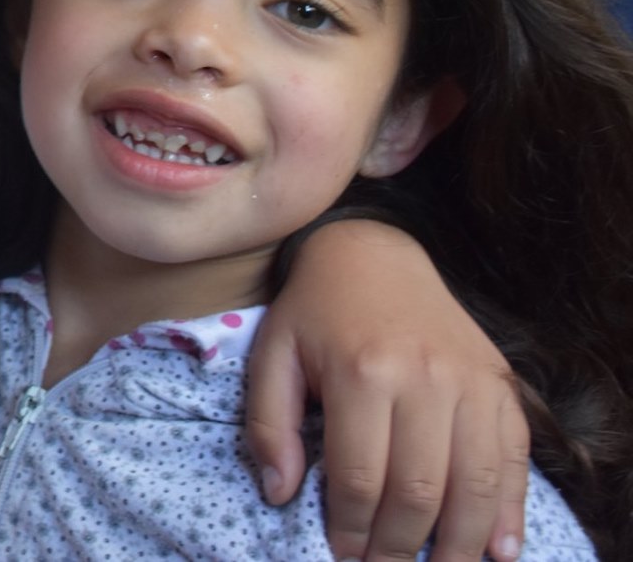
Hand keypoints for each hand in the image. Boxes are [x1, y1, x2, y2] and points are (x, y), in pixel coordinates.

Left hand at [247, 220, 527, 561]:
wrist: (374, 253)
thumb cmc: (316, 312)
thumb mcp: (273, 354)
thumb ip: (268, 424)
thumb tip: (280, 493)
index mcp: (362, 372)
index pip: (359, 479)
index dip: (351, 529)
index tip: (342, 553)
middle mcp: (424, 379)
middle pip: (419, 492)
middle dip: (400, 546)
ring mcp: (471, 382)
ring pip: (475, 484)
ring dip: (459, 543)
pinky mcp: (501, 385)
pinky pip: (515, 458)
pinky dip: (510, 511)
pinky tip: (497, 550)